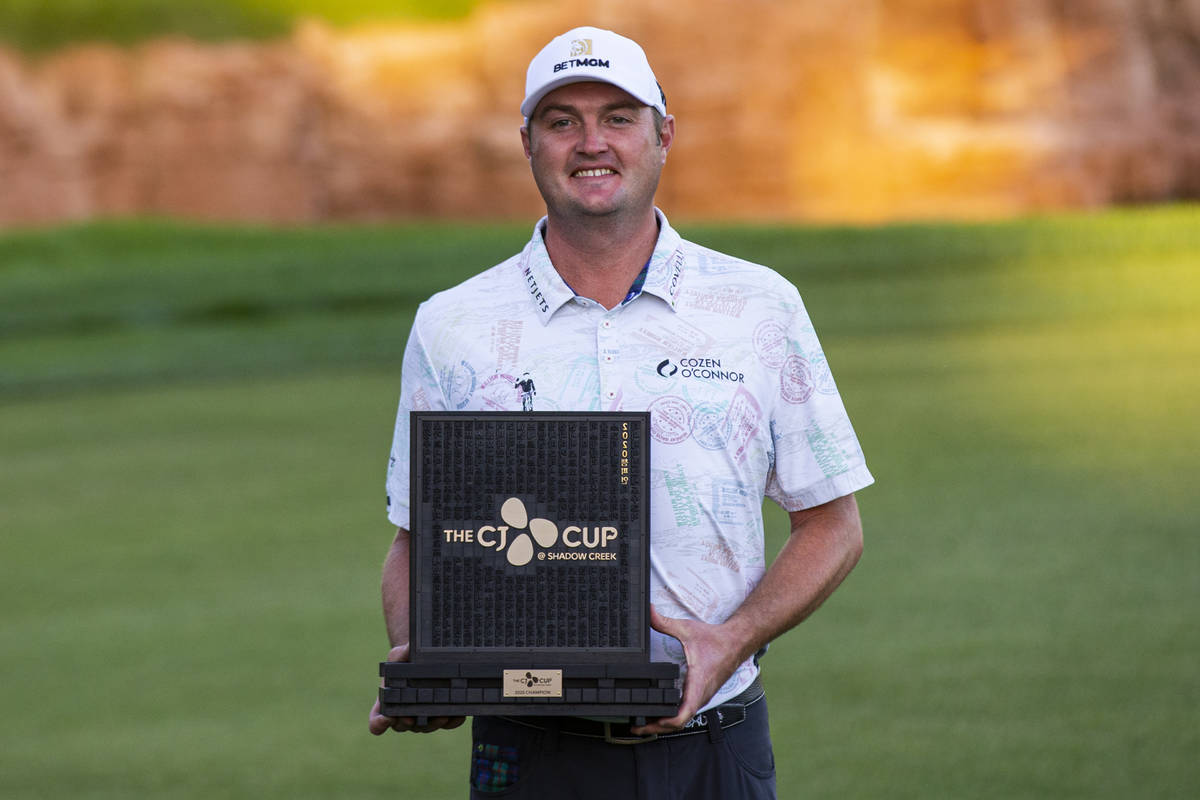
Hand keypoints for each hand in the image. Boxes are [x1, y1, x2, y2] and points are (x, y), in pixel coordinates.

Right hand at [368, 644, 466, 734]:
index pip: (376, 723)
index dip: (379, 724)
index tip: (387, 717)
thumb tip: (408, 648)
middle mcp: (402, 716)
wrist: (421, 662)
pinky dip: (452, 721)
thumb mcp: (398, 655)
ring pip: (425, 728)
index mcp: (386, 705)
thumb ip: (400, 654)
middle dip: (408, 723)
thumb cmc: (404, 661)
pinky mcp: (439, 716)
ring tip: (441, 716)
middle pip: (402, 727)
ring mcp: (421, 719)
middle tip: (413, 718)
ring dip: (433, 724)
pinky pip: (446, 724)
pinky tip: (458, 714)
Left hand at [630, 605, 748, 735]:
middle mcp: (700, 695)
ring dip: (663, 724)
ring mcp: (701, 697)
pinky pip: (685, 712)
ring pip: (682, 719)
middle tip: (635, 726)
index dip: (664, 723)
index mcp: (697, 684)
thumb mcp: (687, 629)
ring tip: (642, 722)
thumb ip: (664, 622)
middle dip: (656, 728)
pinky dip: (671, 717)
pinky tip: (659, 712)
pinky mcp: (701, 694)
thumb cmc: (715, 639)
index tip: (647, 723)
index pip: (682, 715)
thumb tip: (648, 611)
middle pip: (677, 723)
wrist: (737, 642)